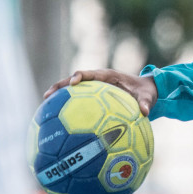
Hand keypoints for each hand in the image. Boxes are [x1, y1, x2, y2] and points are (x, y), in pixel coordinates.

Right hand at [42, 69, 156, 116]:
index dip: (81, 76)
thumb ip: (145, 103)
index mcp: (108, 75)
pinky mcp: (93, 96)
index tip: (73, 83)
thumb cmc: (146, 92)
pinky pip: (78, 100)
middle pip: (74, 80)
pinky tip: (57, 119)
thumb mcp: (148, 97)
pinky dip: (67, 106)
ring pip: (73, 90)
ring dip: (59, 96)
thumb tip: (145, 112)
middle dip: (60, 86)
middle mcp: (98, 79)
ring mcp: (94, 88)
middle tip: (47, 96)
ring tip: (44, 105)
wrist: (145, 89)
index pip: (91, 74)